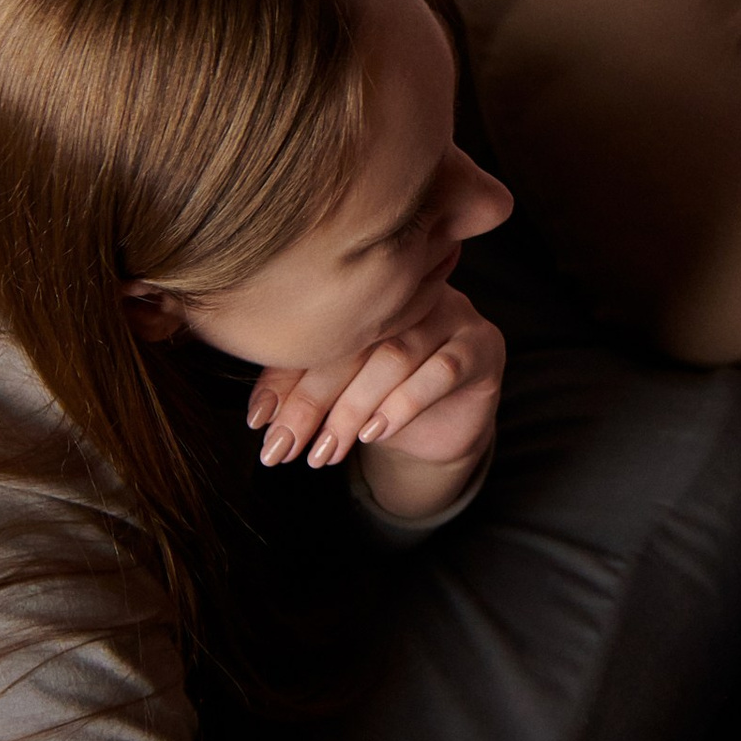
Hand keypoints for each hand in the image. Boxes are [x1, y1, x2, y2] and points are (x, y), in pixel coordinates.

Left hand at [247, 297, 504, 515]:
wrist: (445, 425)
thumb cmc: (382, 398)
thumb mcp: (337, 392)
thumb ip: (301, 386)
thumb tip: (260, 415)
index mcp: (367, 291)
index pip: (319, 330)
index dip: (284, 375)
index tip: (259, 420)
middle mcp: (410, 292)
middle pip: (354, 341)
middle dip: (312, 400)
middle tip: (284, 445)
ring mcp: (451, 314)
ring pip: (395, 354)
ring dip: (353, 408)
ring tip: (326, 449)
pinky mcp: (481, 346)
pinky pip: (442, 370)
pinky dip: (404, 403)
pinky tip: (375, 432)